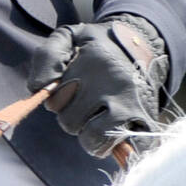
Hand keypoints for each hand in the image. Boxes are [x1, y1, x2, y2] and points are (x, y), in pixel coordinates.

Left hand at [27, 14, 169, 157]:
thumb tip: (39, 88)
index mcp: (92, 62)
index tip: (68, 89)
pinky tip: (114, 132)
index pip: (55, 100)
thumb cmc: (98, 45)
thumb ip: (47, 56)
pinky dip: (117, 147)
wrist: (142, 44)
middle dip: (72, 118)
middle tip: (83, 104)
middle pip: (71, 124)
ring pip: (94, 140)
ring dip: (90, 137)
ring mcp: (130, 102)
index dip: (56, 100)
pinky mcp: (146, 118)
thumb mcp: (70, 37)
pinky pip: (129, 148)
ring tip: (95, 121)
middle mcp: (112, 82)